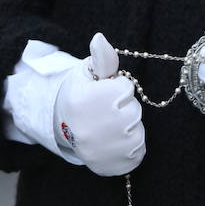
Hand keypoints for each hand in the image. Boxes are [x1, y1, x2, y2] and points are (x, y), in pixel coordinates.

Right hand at [53, 33, 144, 176]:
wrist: (66, 126)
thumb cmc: (82, 94)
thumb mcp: (88, 73)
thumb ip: (101, 58)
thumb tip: (100, 38)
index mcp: (86, 101)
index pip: (126, 88)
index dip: (118, 88)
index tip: (104, 93)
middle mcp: (92, 129)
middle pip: (134, 112)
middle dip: (125, 107)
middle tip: (107, 110)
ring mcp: (101, 151)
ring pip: (138, 134)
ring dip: (130, 128)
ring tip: (111, 126)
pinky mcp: (110, 167)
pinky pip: (138, 153)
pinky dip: (131, 147)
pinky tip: (115, 141)